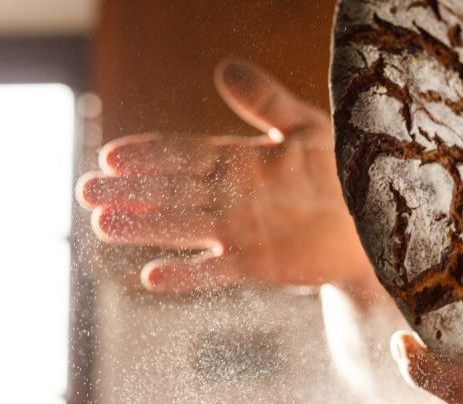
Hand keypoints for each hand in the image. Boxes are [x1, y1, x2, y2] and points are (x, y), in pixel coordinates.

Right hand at [77, 59, 372, 291]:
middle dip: (129, 191)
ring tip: (102, 224)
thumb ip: (265, 101)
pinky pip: (215, 271)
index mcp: (238, 160)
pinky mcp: (256, 264)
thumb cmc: (344, 169)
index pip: (183, 154)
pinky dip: (186, 275)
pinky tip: (152, 277)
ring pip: (181, 227)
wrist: (376, 222)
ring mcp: (239, 231)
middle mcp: (230, 196)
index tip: (111, 154)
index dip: (149, 154)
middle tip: (86, 191)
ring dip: (143, 227)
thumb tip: (224, 67)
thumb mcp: (306, 127)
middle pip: (170, 192)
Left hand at [389, 219, 462, 403]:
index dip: (428, 371)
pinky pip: (447, 391)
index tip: (400, 340)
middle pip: (448, 390)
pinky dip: (439, 363)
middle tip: (408, 307)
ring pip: (444, 391)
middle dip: (422, 356)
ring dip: (430, 357)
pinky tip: (444, 334)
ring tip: (428, 315)